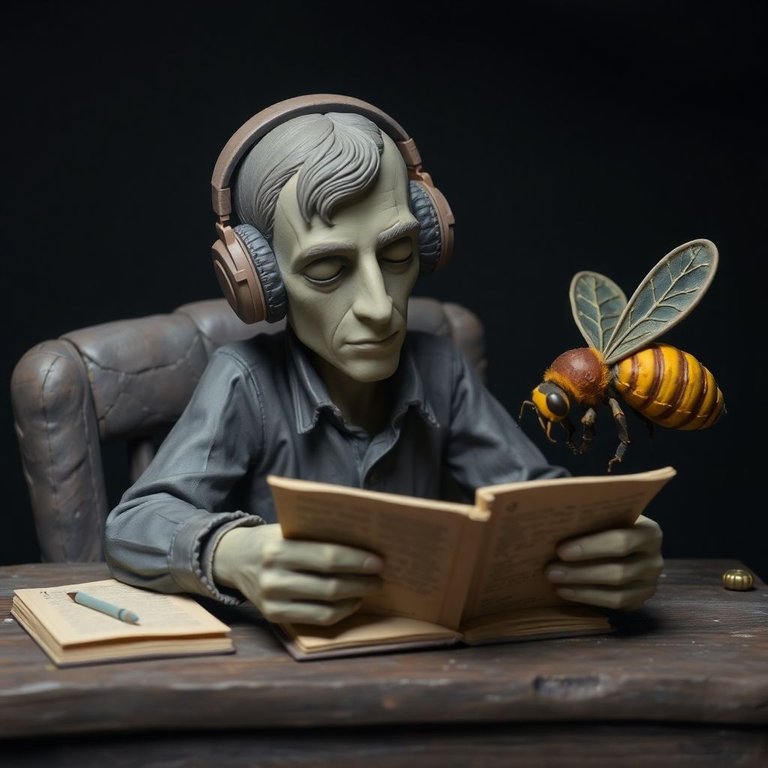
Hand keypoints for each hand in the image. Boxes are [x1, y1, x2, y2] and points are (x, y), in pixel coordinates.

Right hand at [212, 523, 383, 624]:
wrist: (232, 558)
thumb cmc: (271, 539)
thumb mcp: (288, 529)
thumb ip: (317, 535)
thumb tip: (363, 542)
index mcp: (278, 548)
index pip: (326, 556)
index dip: (356, 561)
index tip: (379, 561)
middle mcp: (273, 576)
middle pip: (329, 584)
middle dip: (361, 581)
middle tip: (381, 577)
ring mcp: (272, 600)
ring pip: (325, 605)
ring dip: (354, 597)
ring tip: (370, 588)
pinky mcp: (274, 616)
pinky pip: (316, 619)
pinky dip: (340, 612)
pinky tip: (352, 602)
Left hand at [545, 515, 663, 609]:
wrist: (623, 542)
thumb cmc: (606, 524)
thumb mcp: (605, 516)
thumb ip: (589, 517)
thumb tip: (552, 519)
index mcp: (649, 531)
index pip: (621, 540)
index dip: (591, 547)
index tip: (560, 550)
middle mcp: (654, 559)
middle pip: (618, 570)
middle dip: (581, 571)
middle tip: (550, 569)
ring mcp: (649, 582)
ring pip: (617, 591)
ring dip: (581, 587)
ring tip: (554, 580)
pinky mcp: (640, 599)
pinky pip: (615, 604)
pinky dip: (588, 598)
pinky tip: (565, 591)